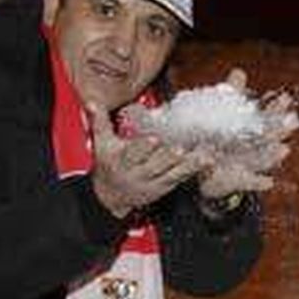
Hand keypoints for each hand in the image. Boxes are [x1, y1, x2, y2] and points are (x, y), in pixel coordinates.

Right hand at [90, 102, 210, 218]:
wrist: (110, 197)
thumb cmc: (108, 165)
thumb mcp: (101, 144)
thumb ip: (100, 122)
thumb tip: (92, 101)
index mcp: (122, 160)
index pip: (133, 153)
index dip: (143, 147)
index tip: (153, 139)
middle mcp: (137, 173)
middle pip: (154, 165)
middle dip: (168, 157)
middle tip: (180, 149)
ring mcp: (152, 182)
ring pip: (171, 173)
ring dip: (187, 164)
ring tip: (202, 156)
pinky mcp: (164, 187)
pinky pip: (180, 179)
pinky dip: (193, 170)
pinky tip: (207, 162)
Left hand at [198, 69, 298, 199]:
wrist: (210, 174)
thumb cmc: (223, 142)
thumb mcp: (225, 118)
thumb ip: (233, 96)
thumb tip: (240, 72)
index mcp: (254, 130)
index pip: (268, 117)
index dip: (277, 109)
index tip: (286, 99)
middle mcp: (257, 147)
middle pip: (271, 137)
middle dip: (281, 130)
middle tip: (293, 121)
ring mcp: (250, 165)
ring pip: (265, 160)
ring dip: (274, 156)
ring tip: (284, 150)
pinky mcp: (241, 181)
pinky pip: (252, 183)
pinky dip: (260, 183)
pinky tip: (269, 182)